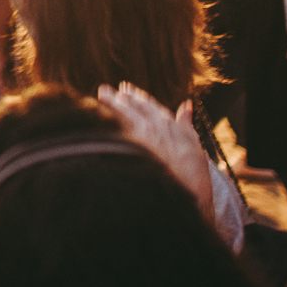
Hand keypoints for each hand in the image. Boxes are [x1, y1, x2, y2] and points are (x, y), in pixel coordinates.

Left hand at [95, 84, 213, 217]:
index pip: (148, 105)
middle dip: (118, 98)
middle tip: (105, 91)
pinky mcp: (125, 149)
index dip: (136, 97)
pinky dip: (102, 121)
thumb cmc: (193, 174)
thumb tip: (186, 105)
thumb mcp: (193, 144)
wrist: (184, 196)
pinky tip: (93, 118)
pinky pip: (111, 130)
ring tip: (99, 96)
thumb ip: (185, 123)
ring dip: (108, 103)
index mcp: (167, 124)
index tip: (125, 90)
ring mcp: (137, 137)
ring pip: (120, 114)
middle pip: (131, 107)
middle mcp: (151, 126)